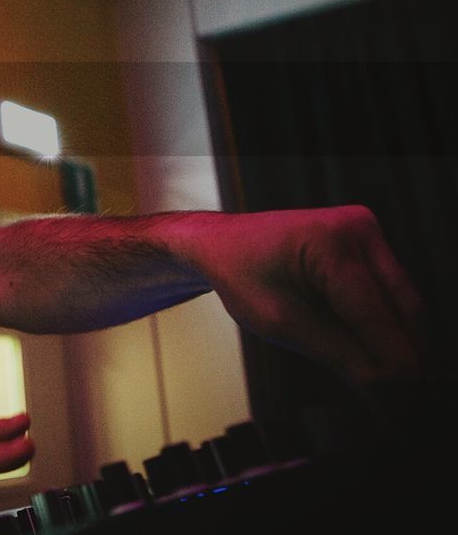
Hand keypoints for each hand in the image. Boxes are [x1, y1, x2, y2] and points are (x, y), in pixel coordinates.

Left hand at [185, 205, 428, 385]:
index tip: (407, 402)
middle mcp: (357, 228)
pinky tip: (380, 356)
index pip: (374, 316)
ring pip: (401, 302)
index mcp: (330, 242)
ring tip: (398, 387)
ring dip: (401, 342)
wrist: (221, 243)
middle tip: (410, 401)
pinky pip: (388, 293)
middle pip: (402, 307)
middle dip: (408, 356)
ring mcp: (365, 232)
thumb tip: (384, 384)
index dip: (395, 364)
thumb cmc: (240, 273)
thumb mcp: (280, 322)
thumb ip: (336, 353)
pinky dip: (386, 325)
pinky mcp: (366, 244)